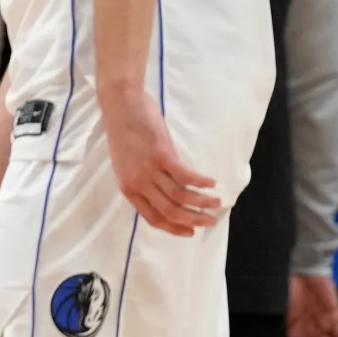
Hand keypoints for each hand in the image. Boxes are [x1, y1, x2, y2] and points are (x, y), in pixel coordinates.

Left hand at [100, 85, 219, 236]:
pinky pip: (186, 176)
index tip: (191, 231)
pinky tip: (212, 183)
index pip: (153, 218)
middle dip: (194, 220)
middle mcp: (138, 183)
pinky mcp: (162, 156)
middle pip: (170, 212)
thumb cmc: (124, 132)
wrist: (120, 105)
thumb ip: (141, 181)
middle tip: (211, 221)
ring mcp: (150, 170)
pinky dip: (201, 182)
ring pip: (181, 197)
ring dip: (203, 203)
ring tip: (217, 202)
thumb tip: (162, 195)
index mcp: (128, 188)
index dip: (174, 228)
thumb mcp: (126, 164)